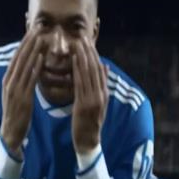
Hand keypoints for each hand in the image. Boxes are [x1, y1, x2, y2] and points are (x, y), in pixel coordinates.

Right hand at [0, 30, 44, 154]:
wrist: (10, 133)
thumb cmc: (16, 114)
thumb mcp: (16, 95)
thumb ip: (21, 81)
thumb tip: (29, 68)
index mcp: (7, 80)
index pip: (16, 58)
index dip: (24, 43)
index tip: (32, 31)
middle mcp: (9, 82)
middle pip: (19, 58)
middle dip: (28, 42)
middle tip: (38, 28)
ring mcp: (14, 90)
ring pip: (25, 66)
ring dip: (33, 50)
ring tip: (41, 37)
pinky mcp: (22, 98)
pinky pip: (30, 79)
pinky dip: (35, 67)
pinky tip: (42, 58)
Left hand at [71, 37, 108, 153]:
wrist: (88, 142)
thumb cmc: (89, 123)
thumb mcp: (98, 103)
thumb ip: (100, 86)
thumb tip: (103, 67)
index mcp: (104, 93)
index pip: (99, 70)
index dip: (94, 55)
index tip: (88, 42)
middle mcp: (101, 94)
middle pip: (95, 69)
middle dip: (89, 52)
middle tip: (82, 37)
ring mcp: (94, 99)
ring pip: (89, 74)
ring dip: (83, 57)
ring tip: (78, 44)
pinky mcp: (84, 105)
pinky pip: (81, 84)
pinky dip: (78, 71)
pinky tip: (74, 61)